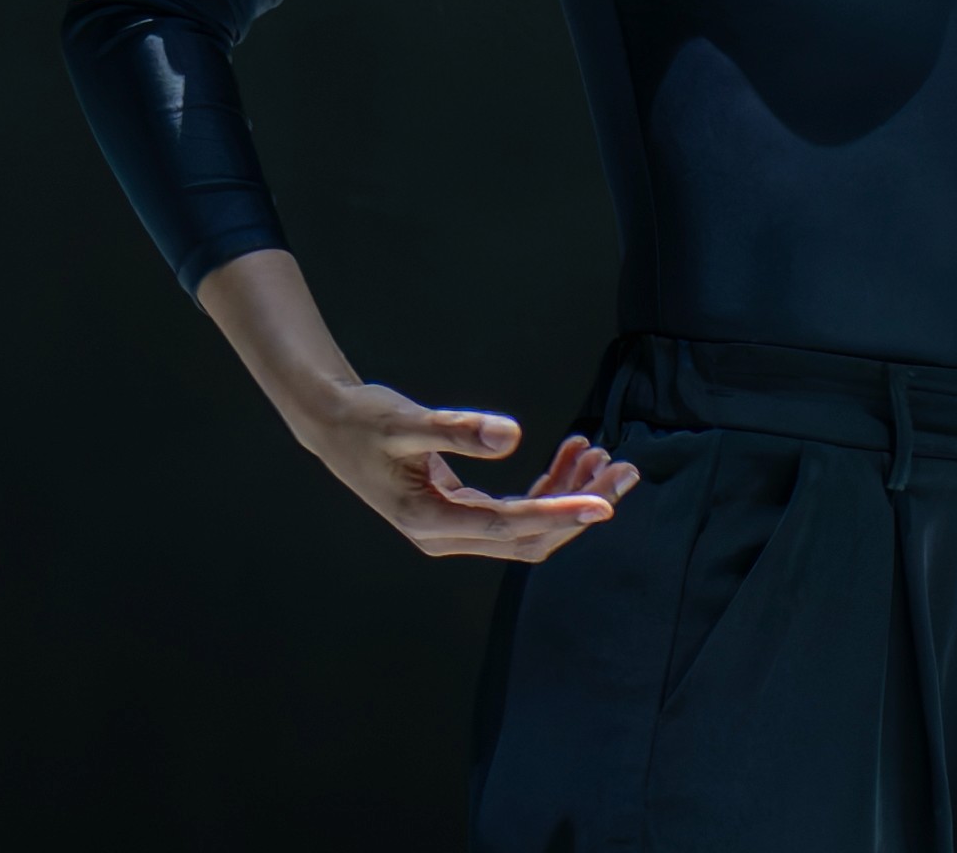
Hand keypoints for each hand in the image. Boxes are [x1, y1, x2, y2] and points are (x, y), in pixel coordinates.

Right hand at [286, 381, 640, 562]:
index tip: (605, 502)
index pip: (512, 526)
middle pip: (531, 537)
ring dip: (570, 494)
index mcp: (433, 522)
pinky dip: (549, 486)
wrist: (333, 427)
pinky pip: (518, 511)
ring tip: (603, 456)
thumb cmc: (365, 421)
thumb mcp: (408, 420)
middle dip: (580, 507)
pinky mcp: (463, 514)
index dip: (561, 514)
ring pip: (530, 526)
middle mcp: (448, 535)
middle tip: (623, 472)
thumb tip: (512, 434)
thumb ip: (458, 428)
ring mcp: (457, 529)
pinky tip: (571, 454)